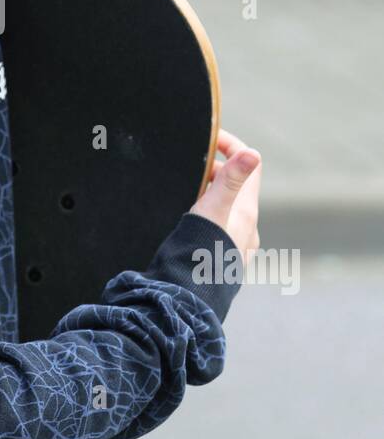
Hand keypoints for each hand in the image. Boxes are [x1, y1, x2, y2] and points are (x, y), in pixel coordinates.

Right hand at [189, 127, 261, 269]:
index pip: (250, 164)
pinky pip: (219, 228)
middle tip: (188, 167)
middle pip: (237, 185)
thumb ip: (231, 181)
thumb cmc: (199, 253)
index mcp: (247, 211)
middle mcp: (247, 228)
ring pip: (227, 208)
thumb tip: (253, 153)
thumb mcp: (213, 211)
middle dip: (214, 170)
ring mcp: (237, 246)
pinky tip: (187, 223)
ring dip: (209, 194)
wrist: (188, 299)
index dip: (231, 145)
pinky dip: (206, 216)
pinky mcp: (223, 259)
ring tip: (183, 193)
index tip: (208, 138)